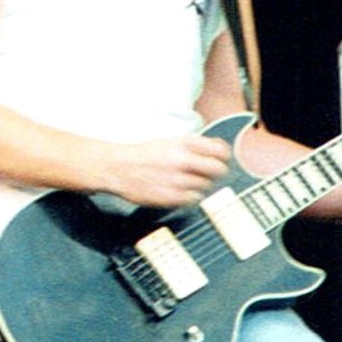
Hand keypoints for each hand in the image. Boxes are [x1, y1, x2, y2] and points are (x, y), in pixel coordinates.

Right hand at [96, 133, 232, 209]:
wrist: (118, 168)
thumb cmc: (144, 155)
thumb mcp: (169, 141)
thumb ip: (194, 145)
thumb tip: (220, 148)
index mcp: (183, 144)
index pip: (219, 150)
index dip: (224, 156)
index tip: (222, 159)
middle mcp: (182, 160)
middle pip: (218, 170)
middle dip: (216, 172)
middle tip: (210, 174)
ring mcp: (177, 180)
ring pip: (206, 186)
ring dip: (200, 184)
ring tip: (186, 181)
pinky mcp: (171, 197)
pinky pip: (193, 199)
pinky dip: (190, 196)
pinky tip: (179, 190)